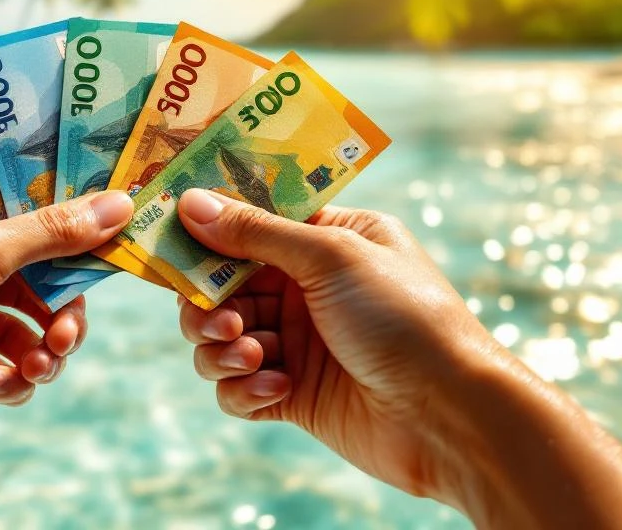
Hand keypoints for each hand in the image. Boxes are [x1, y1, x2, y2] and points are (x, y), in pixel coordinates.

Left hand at [0, 174, 133, 442]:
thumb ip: (52, 232)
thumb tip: (119, 204)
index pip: (26, 194)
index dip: (71, 216)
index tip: (111, 236)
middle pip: (34, 266)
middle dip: (57, 308)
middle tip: (67, 337)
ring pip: (20, 319)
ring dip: (37, 348)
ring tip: (37, 371)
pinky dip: (5, 374)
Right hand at [174, 189, 496, 500]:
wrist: (453, 418)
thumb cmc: (406, 319)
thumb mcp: (332, 256)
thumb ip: (256, 232)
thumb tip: (192, 202)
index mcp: (325, 240)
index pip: (249, 223)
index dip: (208, 230)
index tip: (168, 234)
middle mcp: (306, 287)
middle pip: (221, 284)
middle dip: (208, 302)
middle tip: (220, 318)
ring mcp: (297, 341)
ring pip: (218, 337)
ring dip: (221, 347)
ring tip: (252, 353)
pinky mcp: (291, 393)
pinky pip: (236, 387)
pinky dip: (242, 388)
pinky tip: (274, 389)